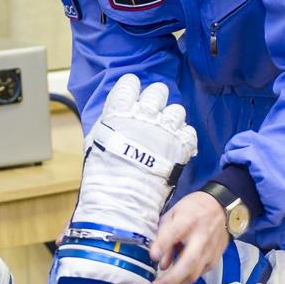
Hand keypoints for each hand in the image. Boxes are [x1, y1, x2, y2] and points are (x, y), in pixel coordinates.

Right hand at [73, 75, 196, 238]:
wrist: (120, 200)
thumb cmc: (102, 173)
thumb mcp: (95, 140)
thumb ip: (108, 121)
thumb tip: (116, 112)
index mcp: (120, 112)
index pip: (129, 84)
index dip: (131, 89)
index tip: (131, 97)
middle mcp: (145, 116)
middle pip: (158, 91)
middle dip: (155, 100)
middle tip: (151, 114)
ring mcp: (165, 131)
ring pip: (177, 110)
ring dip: (171, 119)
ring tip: (165, 132)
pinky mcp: (180, 147)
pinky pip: (189, 132)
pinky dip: (184, 138)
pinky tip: (175, 145)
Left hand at [150, 191, 228, 283]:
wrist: (221, 208)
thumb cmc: (193, 211)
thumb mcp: (173, 215)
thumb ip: (163, 235)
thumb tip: (157, 258)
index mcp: (188, 221)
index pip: (174, 233)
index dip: (163, 245)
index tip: (153, 255)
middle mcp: (201, 237)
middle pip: (189, 262)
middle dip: (171, 279)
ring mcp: (210, 251)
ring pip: (194, 273)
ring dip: (176, 283)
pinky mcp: (214, 259)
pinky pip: (198, 274)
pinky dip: (185, 278)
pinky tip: (175, 278)